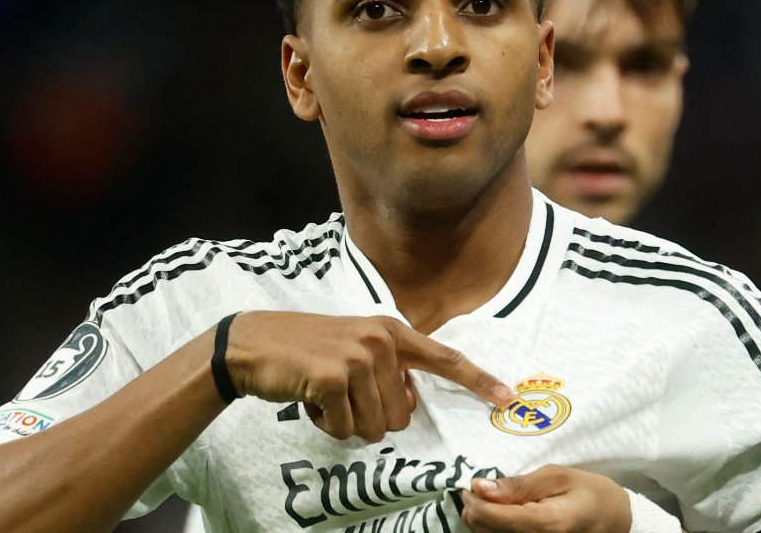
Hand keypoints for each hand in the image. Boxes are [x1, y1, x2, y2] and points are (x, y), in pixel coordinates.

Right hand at [225, 312, 511, 440]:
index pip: (445, 358)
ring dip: (348, 423)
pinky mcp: (332, 377)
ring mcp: (357, 357)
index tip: (507, 397)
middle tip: (342, 395)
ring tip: (324, 394)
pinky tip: (310, 400)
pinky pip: (345, 428)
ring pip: (375, 426)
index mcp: (392, 331)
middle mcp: (381, 341)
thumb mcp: (355, 347)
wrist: (253, 344)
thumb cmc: (306, 351)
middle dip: (372, 418)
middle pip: (402, 414)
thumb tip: (407, 405)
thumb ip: (389, 369)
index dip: (478, 380)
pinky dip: (327, 425)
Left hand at [459, 464, 630, 532]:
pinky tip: (502, 515)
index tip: (473, 483)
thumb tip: (479, 486)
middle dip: (475, 509)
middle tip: (480, 489)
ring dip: (482, 520)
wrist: (615, 521)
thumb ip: (518, 484)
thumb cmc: (589, 493)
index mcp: (543, 524)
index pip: (489, 516)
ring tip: (492, 501)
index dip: (473, 499)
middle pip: (482, 530)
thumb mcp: (557, 476)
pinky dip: (494, 528)